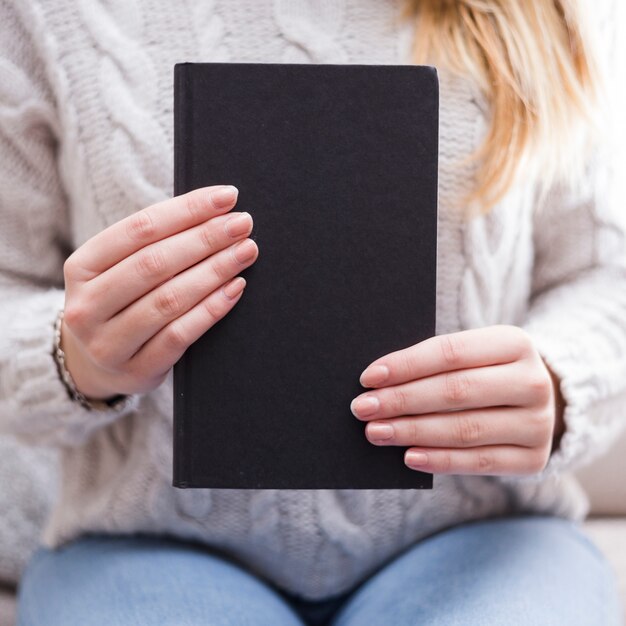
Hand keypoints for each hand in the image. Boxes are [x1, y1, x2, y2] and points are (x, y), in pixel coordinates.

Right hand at [61, 185, 258, 399]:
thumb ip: (155, 244)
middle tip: (243, 224)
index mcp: (82, 267)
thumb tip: (217, 211)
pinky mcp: (136, 370)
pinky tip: (235, 289)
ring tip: (245, 252)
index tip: (227, 197)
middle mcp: (87, 306)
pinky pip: (180, 335)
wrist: (95, 365)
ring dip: (214, 271)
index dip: (187, 210)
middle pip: (155, 263)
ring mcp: (108, 343)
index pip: (140, 228)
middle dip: (206, 239)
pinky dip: (211, 309)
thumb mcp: (119, 270)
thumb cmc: (120, 303)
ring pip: (169, 299)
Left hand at [350, 325, 564, 475]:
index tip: (368, 378)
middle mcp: (533, 381)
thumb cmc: (485, 373)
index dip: (406, 365)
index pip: (450, 353)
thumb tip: (378, 383)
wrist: (536, 403)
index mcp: (515, 343)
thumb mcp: (471, 355)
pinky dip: (440, 460)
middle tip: (363, 409)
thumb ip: (434, 364)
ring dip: (413, 432)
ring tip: (377, 432)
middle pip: (456, 391)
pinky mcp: (533, 458)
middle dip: (402, 400)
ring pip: (465, 429)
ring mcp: (538, 423)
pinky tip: (409, 457)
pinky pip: (480, 462)